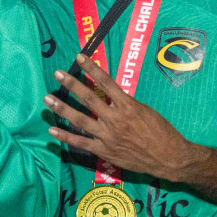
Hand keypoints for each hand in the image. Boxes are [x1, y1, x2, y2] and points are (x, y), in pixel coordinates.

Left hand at [44, 55, 203, 181]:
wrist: (169, 158)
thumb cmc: (161, 132)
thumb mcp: (146, 111)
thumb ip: (126, 103)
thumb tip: (110, 95)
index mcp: (128, 106)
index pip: (107, 82)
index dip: (92, 69)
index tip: (79, 58)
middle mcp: (115, 119)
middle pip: (89, 98)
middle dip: (72, 84)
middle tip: (57, 74)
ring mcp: (107, 136)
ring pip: (80, 120)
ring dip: (62, 109)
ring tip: (47, 99)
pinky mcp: (104, 151)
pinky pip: (81, 143)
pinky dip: (65, 137)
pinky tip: (52, 130)